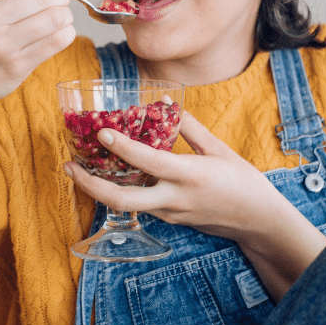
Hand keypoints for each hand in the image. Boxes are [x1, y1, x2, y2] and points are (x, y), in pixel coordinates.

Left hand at [61, 111, 325, 296]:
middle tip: (68, 166)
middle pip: (122, 200)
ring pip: (126, 205)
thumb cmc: (242, 182)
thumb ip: (189, 128)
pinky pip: (139, 204)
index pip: (150, 162)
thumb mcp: (219, 149)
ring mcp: (169, 213)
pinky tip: (112, 174)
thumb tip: (163, 103)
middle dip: (90, 186)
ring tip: (80, 168)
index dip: (124, 147)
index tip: (103, 131)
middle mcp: (174, 199)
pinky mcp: (169, 220)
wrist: (257, 221)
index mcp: (190, 176)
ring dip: (99, 189)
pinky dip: (121, 189)